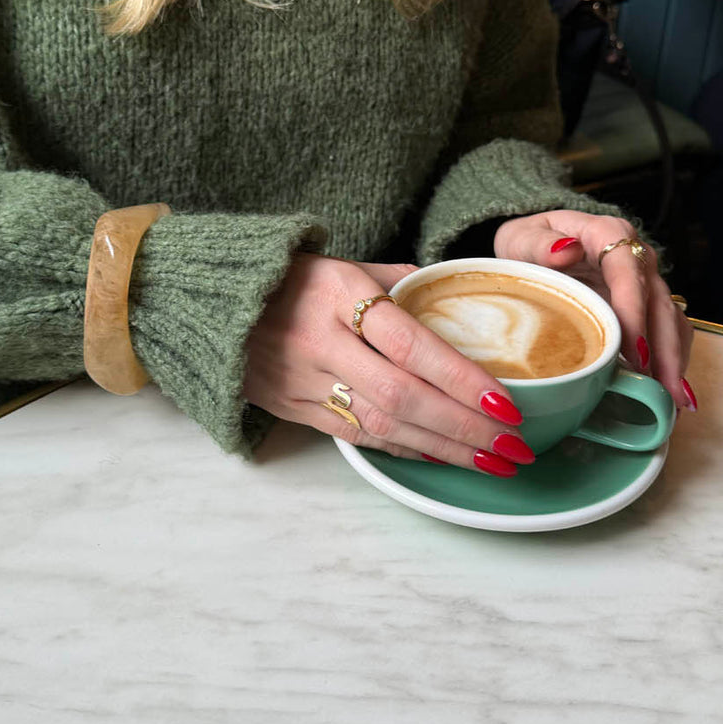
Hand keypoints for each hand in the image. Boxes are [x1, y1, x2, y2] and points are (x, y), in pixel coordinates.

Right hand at [243, 254, 536, 475]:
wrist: (208, 299)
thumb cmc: (290, 276)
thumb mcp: (346, 263)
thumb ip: (402, 285)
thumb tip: (458, 303)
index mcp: (338, 294)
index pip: (411, 344)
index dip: (462, 378)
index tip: (507, 402)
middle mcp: (321, 342)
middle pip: (403, 395)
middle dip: (465, 426)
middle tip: (514, 445)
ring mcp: (302, 381)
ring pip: (382, 424)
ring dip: (444, 447)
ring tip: (493, 460)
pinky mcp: (292, 409)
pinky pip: (357, 436)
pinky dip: (405, 448)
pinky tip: (442, 456)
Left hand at [494, 210, 695, 410]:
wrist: (534, 249)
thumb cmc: (528, 244)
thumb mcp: (521, 239)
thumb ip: (538, 243)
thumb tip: (566, 250)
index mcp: (607, 234)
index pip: (628, 271)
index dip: (635, 311)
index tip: (635, 350)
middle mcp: (634, 258)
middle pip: (659, 302)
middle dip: (664, 349)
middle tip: (665, 390)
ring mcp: (643, 283)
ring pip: (670, 321)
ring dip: (673, 361)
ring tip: (672, 401)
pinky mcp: (644, 307)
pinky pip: (666, 333)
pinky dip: (669, 363)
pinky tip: (666, 393)